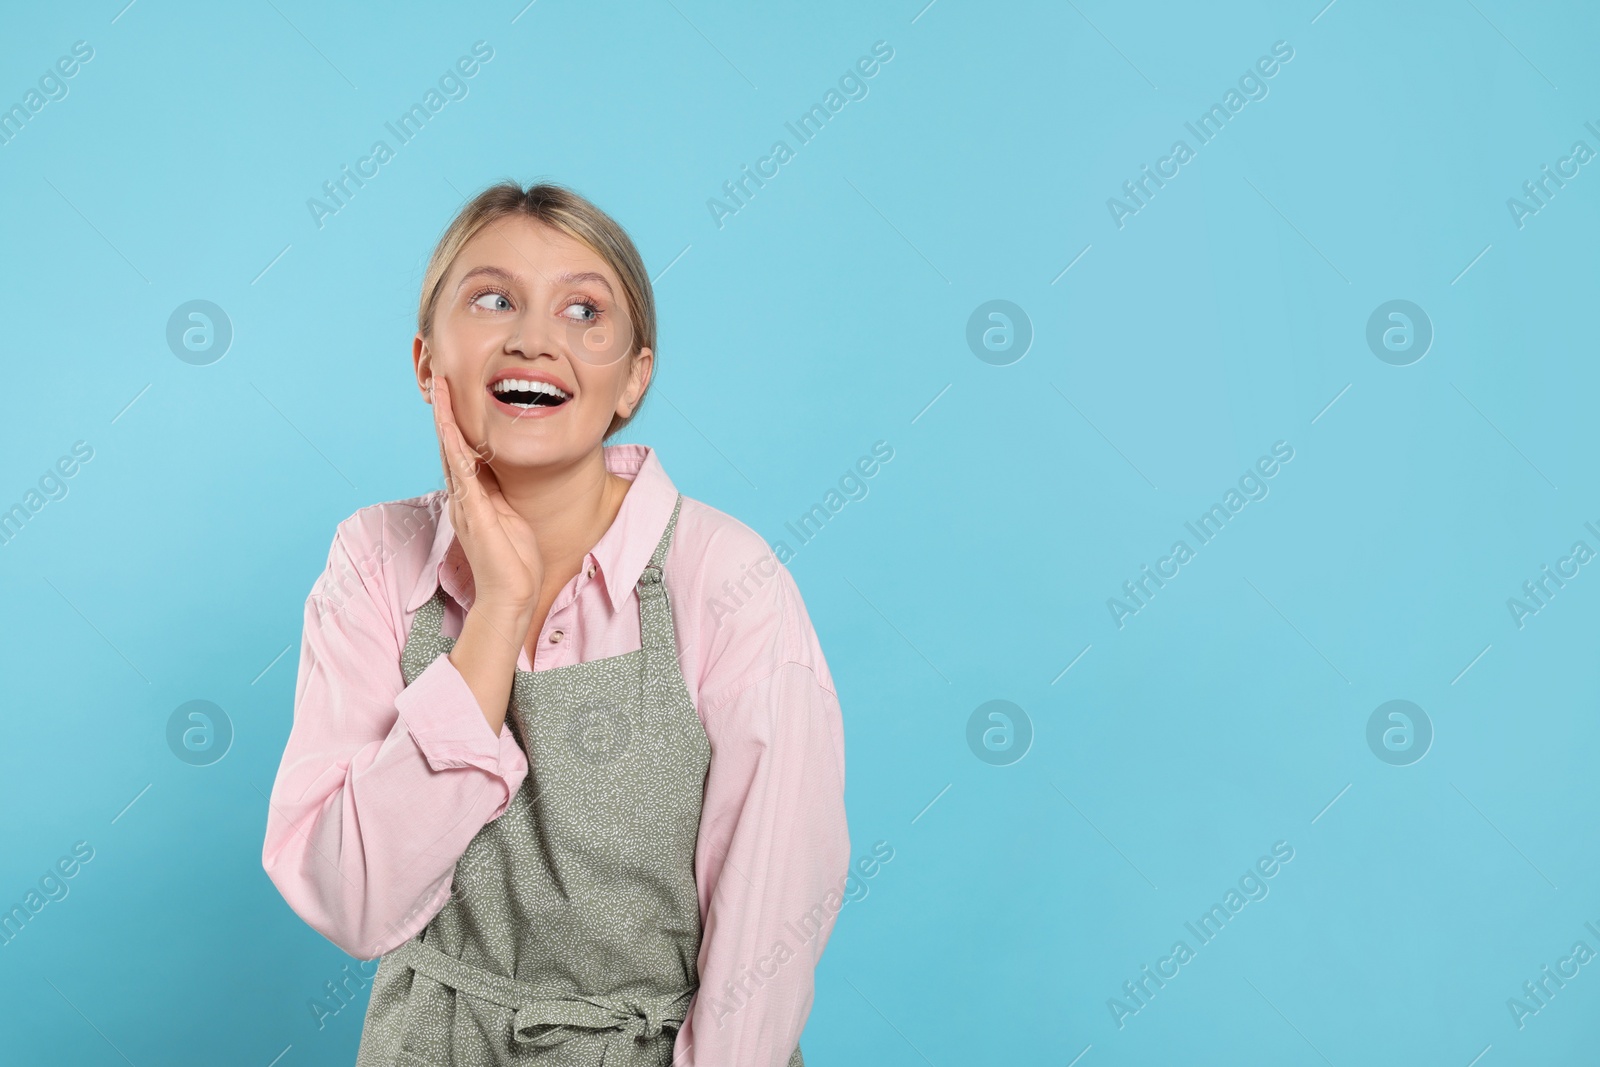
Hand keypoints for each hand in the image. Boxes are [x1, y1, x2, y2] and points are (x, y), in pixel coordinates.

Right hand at [432, 376, 543, 613]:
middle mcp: (463, 497)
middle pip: (450, 446)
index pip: (461, 452)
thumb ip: (499, 495)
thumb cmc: (515, 563)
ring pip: (451, 452)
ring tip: (441, 389)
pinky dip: (454, 447)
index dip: (456, 422)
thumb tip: (498, 471)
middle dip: (445, 412)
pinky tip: (450, 426)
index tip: (455, 394)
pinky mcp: (474, 513)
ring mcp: (465, 504)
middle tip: (440, 378)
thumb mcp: (510, 518)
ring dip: (445, 420)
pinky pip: (462, 473)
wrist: (512, 597)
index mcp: (473, 498)